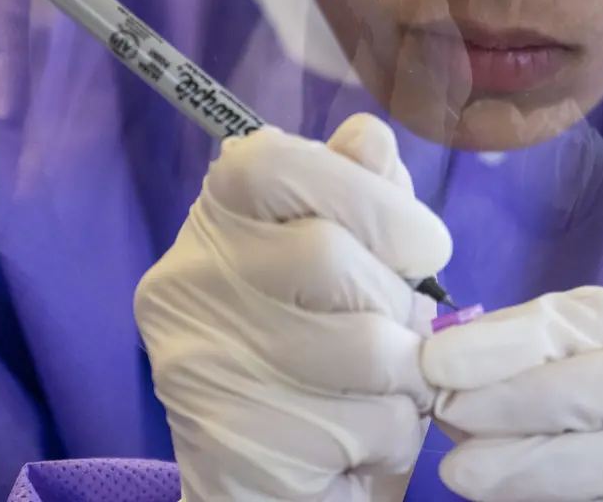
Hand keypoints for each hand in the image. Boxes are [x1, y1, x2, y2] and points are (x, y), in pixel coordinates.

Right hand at [135, 115, 451, 500]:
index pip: (274, 160)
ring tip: (384, 392)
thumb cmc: (328, 369)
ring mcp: (197, 367)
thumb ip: (362, 198)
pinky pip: (359, 423)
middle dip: (398, 303)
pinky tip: (356, 443)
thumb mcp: (355, 269)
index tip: (418, 247)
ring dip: (404, 378)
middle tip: (402, 337)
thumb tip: (369, 136)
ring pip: (360, 344)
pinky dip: (388, 437)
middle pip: (327, 253)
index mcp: (213, 224)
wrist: (281, 496)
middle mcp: (184, 285)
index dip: (369, 197)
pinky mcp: (229, 447)